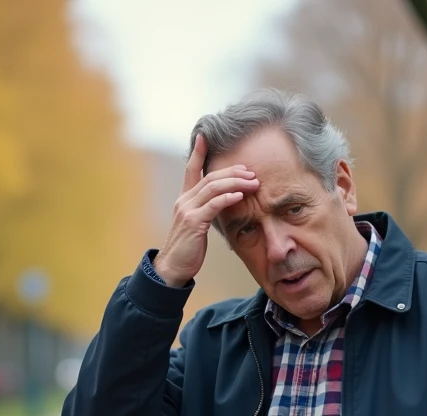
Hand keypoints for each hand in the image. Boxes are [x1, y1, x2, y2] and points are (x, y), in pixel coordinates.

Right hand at [152, 133, 258, 286]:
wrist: (173, 267)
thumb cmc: (188, 248)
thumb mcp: (198, 224)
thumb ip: (208, 210)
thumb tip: (227, 202)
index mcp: (184, 199)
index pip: (191, 170)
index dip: (198, 152)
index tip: (204, 136)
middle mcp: (184, 200)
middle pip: (210, 176)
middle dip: (233, 171)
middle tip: (251, 172)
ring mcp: (187, 210)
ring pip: (213, 187)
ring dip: (236, 182)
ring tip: (253, 182)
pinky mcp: (193, 222)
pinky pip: (213, 205)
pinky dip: (228, 198)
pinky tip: (240, 195)